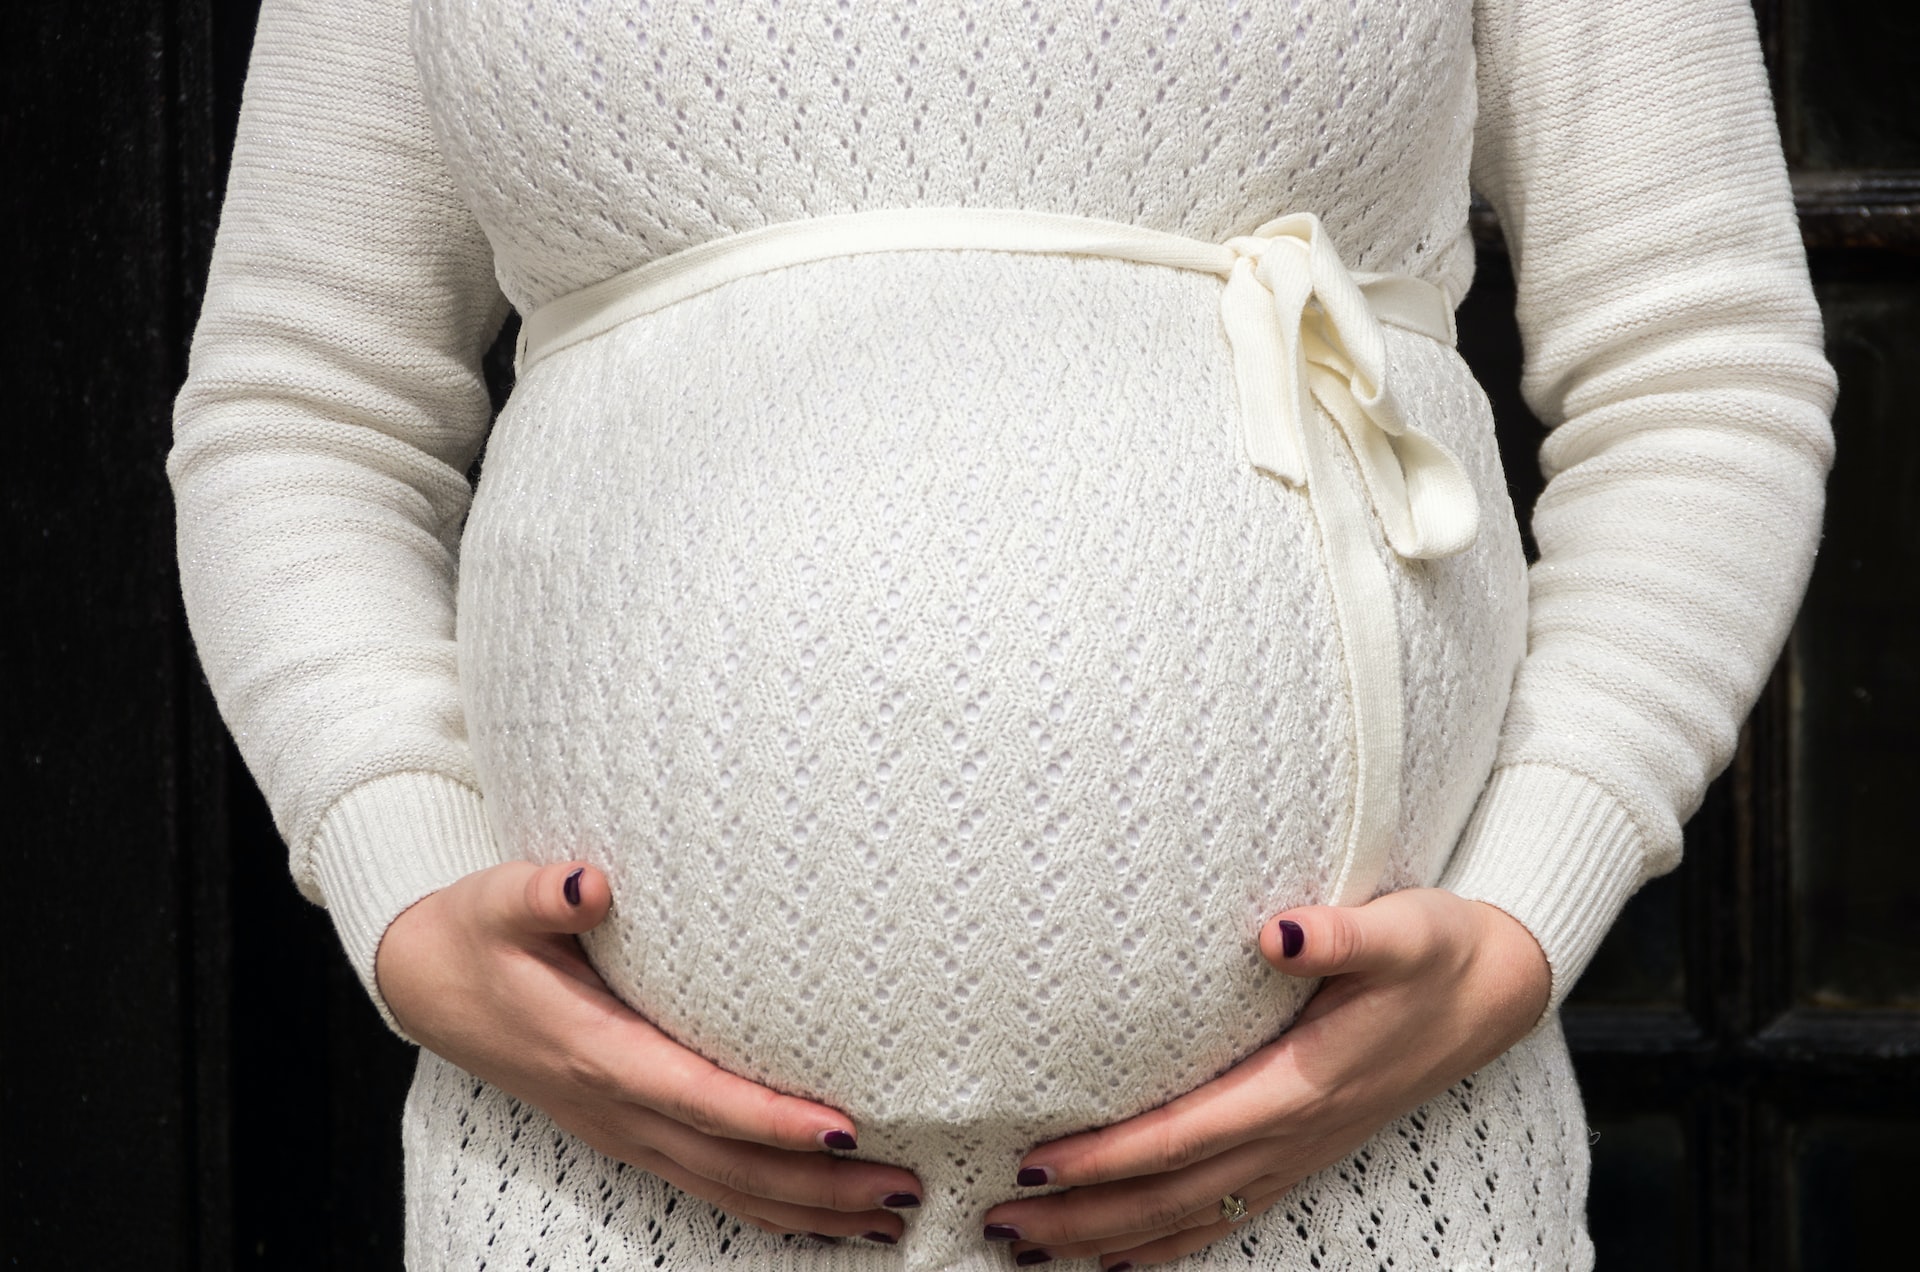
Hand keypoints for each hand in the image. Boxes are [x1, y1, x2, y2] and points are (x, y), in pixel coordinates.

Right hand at [374, 860, 922, 1242]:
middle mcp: (614, 1106)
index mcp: (594, 1052)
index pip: (698, 1097)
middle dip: (819, 1185)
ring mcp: (621, 1129)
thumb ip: (540, 893)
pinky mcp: (627, 1132)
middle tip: (904, 1187)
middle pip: (730, 1164)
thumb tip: (587, 883)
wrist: (426, 982)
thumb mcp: (495, 901)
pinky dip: (769, 1207)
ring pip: (725, 1187)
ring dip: (808, 1210)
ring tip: (890, 1218)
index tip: (843, 1128)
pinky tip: (824, 1216)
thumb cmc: (475, 934)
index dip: (769, 1120)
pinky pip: (707, 1184)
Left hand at [980, 888, 1551, 1266]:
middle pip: (1170, 1195)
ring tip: (1029, 1246)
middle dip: (1082, 1214)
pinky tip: (1118, 1258)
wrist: (1497, 989)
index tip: (1037, 1160)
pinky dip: (1167, 1244)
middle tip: (998, 1220)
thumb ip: (1339, 936)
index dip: (1108, 1157)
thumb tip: (1277, 932)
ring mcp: (1299, 1152)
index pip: (1183, 1135)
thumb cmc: (1437, 949)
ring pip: (1190, 1216)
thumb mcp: (1400, 929)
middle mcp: (1294, 1132)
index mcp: (1302, 1084)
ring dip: (1108, 1237)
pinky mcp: (1304, 1151)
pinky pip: (1225, 1215)